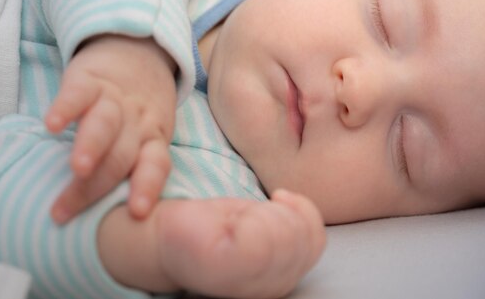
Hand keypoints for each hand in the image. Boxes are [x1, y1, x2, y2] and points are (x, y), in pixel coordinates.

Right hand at [46, 35, 177, 223]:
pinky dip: (66, 108)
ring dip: (92, 147)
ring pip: (106, 124)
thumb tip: (124, 212)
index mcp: (154, 138)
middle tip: (67, 211)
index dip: (148, 187)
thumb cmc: (140, 107)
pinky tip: (52, 124)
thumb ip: (139, 162)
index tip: (137, 212)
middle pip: (121, 155)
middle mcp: (137, 121)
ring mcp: (115, 99)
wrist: (138, 48)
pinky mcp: (91, 79)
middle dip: (97, 185)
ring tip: (78, 169)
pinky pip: (79, 93)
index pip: (156, 165)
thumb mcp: (151, 131)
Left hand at [155, 190, 325, 298]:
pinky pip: (258, 242)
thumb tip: (299, 209)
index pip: (315, 242)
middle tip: (255, 208)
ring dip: (265, 212)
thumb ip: (294, 223)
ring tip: (243, 214)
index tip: (279, 196)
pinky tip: (236, 215)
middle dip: (282, 211)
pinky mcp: (221, 266)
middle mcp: (268, 288)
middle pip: (302, 239)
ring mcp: (244, 282)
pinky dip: (252, 216)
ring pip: (285, 239)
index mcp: (281, 277)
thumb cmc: (219, 222)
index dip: (303, 211)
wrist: (168, 226)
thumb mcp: (267, 218)